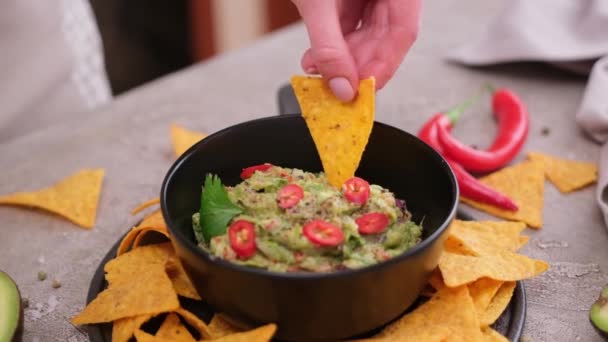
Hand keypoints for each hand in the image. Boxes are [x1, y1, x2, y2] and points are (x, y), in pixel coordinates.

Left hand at [292, 0, 420, 101]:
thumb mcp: (318, 1)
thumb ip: (329, 46)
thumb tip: (341, 85)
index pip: (404, 30)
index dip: (385, 65)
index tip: (364, 90)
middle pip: (386, 36)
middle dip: (357, 64)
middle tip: (337, 84)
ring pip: (368, 32)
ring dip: (342, 56)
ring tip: (318, 69)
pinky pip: (352, 23)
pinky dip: (335, 42)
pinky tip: (317, 56)